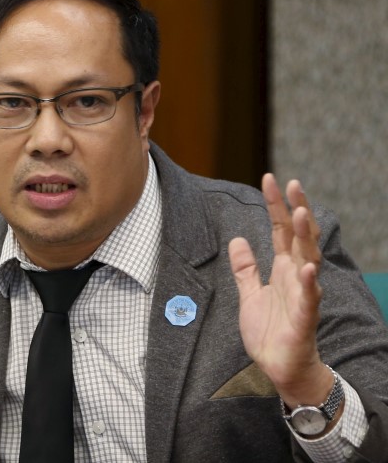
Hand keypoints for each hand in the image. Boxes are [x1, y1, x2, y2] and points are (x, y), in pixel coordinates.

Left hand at [229, 174, 332, 405]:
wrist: (280, 366)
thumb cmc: (269, 330)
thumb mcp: (249, 294)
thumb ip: (245, 268)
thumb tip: (237, 240)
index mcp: (282, 268)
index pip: (280, 230)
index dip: (275, 205)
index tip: (270, 179)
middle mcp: (295, 276)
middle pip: (298, 237)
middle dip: (296, 210)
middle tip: (292, 184)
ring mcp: (302, 294)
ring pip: (308, 259)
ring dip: (305, 237)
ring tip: (300, 213)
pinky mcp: (304, 317)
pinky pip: (309, 297)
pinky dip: (308, 283)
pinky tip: (306, 268)